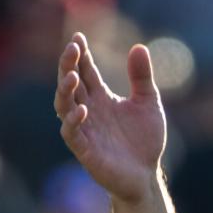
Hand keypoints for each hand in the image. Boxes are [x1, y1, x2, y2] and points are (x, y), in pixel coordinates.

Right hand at [54, 32, 164, 204]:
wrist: (147, 175)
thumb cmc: (145, 141)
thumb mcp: (148, 103)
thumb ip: (141, 77)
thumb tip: (138, 46)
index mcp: (100, 97)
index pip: (85, 71)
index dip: (80, 55)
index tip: (79, 37)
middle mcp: (88, 110)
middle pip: (70, 83)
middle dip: (68, 65)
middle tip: (72, 48)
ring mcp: (84, 130)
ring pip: (64, 106)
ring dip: (65, 90)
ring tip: (71, 75)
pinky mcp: (85, 150)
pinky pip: (72, 134)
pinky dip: (73, 122)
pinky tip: (82, 110)